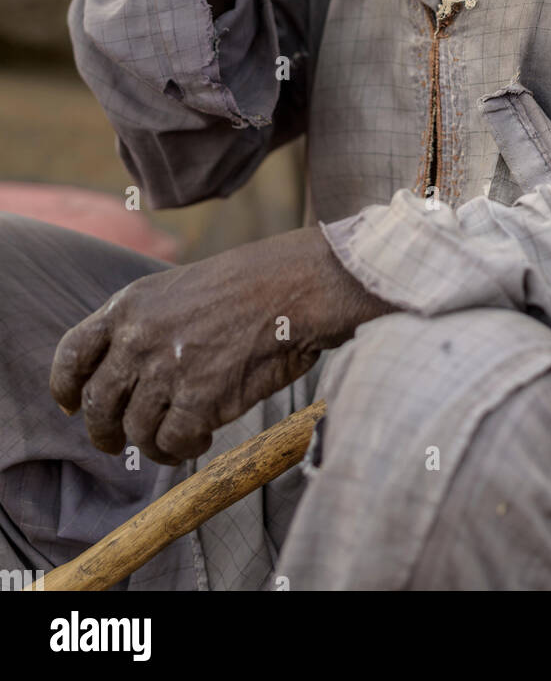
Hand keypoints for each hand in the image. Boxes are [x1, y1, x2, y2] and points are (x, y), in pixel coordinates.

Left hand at [49, 227, 392, 465]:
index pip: (72, 354)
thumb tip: (125, 377)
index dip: (66, 387)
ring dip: (152, 444)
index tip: (72, 406)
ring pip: (135, 432)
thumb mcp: (180, 288)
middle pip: (98, 405)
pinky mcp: (198, 399)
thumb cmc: (251, 285)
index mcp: (129, 305)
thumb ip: (145, 325)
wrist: (297, 287)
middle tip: (120, 442)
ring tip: (178, 438)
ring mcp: (166, 370)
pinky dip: (183, 450)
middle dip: (105, 432)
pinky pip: (173, 444)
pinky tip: (203, 438)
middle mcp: (138, 338)